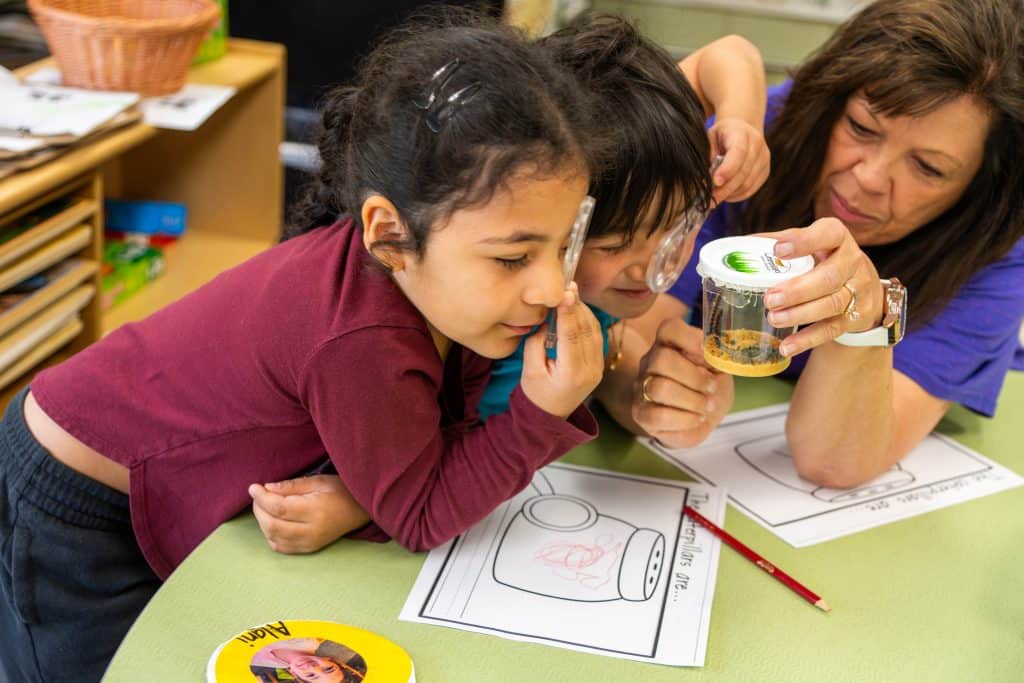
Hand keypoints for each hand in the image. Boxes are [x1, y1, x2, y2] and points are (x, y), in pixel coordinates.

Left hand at [248, 474, 369, 553]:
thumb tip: (266, 488)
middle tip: (257, 495)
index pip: (279, 508)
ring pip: (273, 538)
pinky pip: (281, 547)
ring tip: (263, 506)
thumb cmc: (341, 491)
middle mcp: (312, 531)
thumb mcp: (318, 481)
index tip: (254, 487)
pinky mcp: (308, 549)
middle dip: (258, 509)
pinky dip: (270, 535)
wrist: (359, 510)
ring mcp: (310, 543)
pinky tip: (271, 521)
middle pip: (272, 525)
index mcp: (316, 511)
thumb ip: (291, 486)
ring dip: (262, 522)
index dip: (262, 498)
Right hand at [521, 282, 603, 417]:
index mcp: (571, 373)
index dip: (569, 312)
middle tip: (568, 286)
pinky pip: (597, 337)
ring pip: (595, 331)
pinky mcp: (599, 364)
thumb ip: (537, 342)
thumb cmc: (535, 393)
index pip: (571, 336)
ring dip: (583, 311)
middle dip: (577, 306)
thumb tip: (547, 319)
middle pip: (586, 330)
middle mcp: (589, 370)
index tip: (566, 292)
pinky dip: (588, 320)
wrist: (551, 416)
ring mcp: (598, 368)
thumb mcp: (529, 369)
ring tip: (571, 294)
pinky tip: (577, 310)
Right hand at [632, 318, 732, 447]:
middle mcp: (651, 361)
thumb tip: (716, 352)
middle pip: (662, 359)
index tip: (706, 352)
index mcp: (671, 344)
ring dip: (692, 400)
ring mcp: (642, 387)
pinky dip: (685, 419)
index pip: (669, 328)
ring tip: (707, 406)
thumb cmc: (710, 387)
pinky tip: (696, 418)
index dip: (688, 337)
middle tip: (712, 388)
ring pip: (659, 388)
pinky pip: (659, 415)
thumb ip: (717, 357)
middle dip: (694, 377)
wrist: (702, 416)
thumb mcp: (719, 368)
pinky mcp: (641, 413)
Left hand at [707, 117, 769, 203]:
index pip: (739, 152)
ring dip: (730, 194)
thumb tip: (705, 178)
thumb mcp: (710, 137)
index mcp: (742, 132)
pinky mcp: (765, 171)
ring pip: (748, 183)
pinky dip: (737, 195)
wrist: (742, 129)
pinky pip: (752, 189)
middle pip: (744, 172)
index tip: (715, 182)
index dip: (728, 169)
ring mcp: (764, 158)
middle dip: (725, 188)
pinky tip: (726, 196)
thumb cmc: (721, 135)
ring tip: (715, 198)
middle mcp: (757, 144)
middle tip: (710, 198)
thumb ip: (708, 155)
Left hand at [763, 217, 884, 356]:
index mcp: (838, 238)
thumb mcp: (810, 245)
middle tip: (770, 298)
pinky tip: (786, 346)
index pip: (828, 233)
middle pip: (830, 276)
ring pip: (832, 304)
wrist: (864, 286)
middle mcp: (852, 262)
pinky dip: (807, 340)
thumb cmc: (825, 259)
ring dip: (799, 314)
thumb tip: (741, 247)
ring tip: (774, 318)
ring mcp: (857, 291)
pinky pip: (831, 330)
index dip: (804, 241)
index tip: (778, 250)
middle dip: (798, 290)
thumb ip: (780, 242)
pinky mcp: (855, 317)